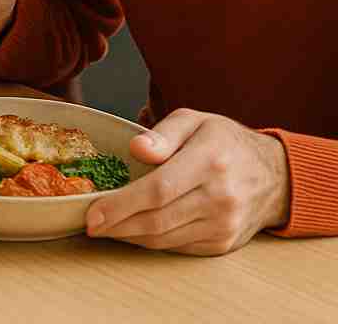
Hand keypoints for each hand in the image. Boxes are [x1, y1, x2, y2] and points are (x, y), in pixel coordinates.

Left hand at [86, 109, 290, 254]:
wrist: (276, 176)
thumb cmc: (225, 142)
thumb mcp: (196, 121)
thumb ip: (163, 133)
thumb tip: (136, 148)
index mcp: (210, 160)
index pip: (158, 190)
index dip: (121, 205)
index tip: (92, 212)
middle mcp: (220, 196)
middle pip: (157, 219)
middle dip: (117, 225)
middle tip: (90, 224)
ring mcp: (224, 224)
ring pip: (165, 238)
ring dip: (129, 236)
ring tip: (106, 228)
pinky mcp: (224, 242)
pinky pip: (179, 246)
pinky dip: (152, 242)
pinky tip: (133, 232)